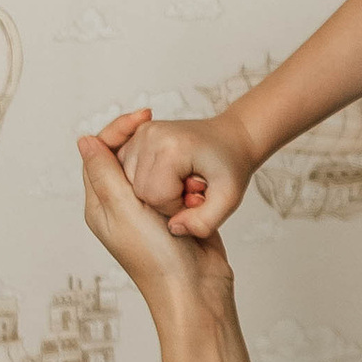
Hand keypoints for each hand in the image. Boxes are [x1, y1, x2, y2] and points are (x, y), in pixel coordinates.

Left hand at [78, 112, 237, 320]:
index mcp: (101, 206)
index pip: (101, 154)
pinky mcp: (173, 216)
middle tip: (167, 136)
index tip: (144, 116)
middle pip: (128, 159)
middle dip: (148, 147)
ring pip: (155, 171)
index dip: (118, 131)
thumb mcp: (125, 211)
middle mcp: (120, 208)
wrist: (197, 292)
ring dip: (171, 166)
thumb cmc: (158, 259)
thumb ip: (105, 174)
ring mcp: (148, 212)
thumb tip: (85, 140)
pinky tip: (195, 185)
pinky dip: (185, 181)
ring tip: (183, 171)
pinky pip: (176, 186)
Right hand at [112, 105, 251, 241]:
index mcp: (171, 148)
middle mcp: (150, 135)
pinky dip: (147, 180)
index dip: (177, 207)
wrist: (232, 136)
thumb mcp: (229, 198)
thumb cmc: (231, 164)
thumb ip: (204, 222)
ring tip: (181, 181)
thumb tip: (173, 228)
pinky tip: (168, 176)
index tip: (197, 196)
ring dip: (156, 190)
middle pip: (140, 191)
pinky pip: (129, 172)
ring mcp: (141, 133)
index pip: (155, 198)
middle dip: (166, 199)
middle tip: (191, 189)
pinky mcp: (137, 135)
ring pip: (131, 183)